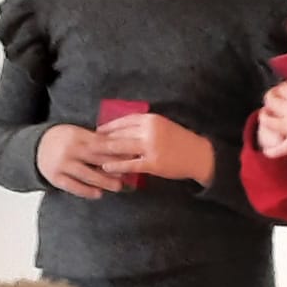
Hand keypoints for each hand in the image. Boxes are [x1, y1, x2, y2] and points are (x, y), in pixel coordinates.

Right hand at [36, 125, 125, 199]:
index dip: (117, 151)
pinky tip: (98, 193)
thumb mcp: (78, 133)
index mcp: (77, 136)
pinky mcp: (55, 177)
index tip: (131, 156)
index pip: (101, 144)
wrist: (37, 147)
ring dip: (104, 182)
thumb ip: (95, 139)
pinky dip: (87, 191)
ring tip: (118, 186)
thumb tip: (121, 145)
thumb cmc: (64, 139)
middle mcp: (69, 150)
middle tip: (129, 173)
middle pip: (96, 160)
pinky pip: (73, 186)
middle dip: (114, 167)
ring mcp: (61, 164)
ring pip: (86, 175)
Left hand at [98, 113, 215, 186]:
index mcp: (152, 119)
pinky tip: (106, 167)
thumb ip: (145, 126)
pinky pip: (130, 164)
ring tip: (91, 155)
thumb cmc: (179, 140)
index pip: (124, 121)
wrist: (198, 155)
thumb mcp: (163, 125)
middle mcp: (150, 130)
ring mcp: (152, 147)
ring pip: (122, 148)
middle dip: (102, 139)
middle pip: (120, 134)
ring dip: (105, 152)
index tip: (97, 130)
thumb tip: (122, 129)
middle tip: (87, 144)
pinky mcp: (153, 163)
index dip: (109, 126)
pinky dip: (116, 166)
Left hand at [259, 73, 286, 156]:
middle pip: (271, 101)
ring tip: (266, 116)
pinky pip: (278, 150)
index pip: (282, 87)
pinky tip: (268, 150)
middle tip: (274, 97)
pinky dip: (271, 150)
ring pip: (268, 122)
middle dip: (270, 97)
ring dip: (265, 118)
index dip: (282, 85)